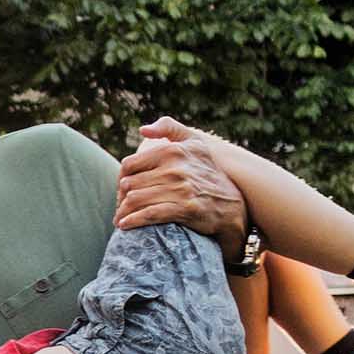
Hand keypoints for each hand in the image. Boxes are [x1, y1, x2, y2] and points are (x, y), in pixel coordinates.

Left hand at [113, 118, 246, 244]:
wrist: (233, 204)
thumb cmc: (208, 171)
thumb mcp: (194, 142)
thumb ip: (169, 127)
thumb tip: (143, 130)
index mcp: (173, 151)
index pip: (129, 165)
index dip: (122, 179)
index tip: (123, 189)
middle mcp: (176, 168)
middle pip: (129, 184)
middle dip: (120, 198)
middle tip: (120, 207)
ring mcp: (181, 188)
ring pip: (136, 200)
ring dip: (122, 212)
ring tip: (119, 218)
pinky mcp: (186, 208)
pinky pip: (150, 214)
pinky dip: (133, 221)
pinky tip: (125, 225)